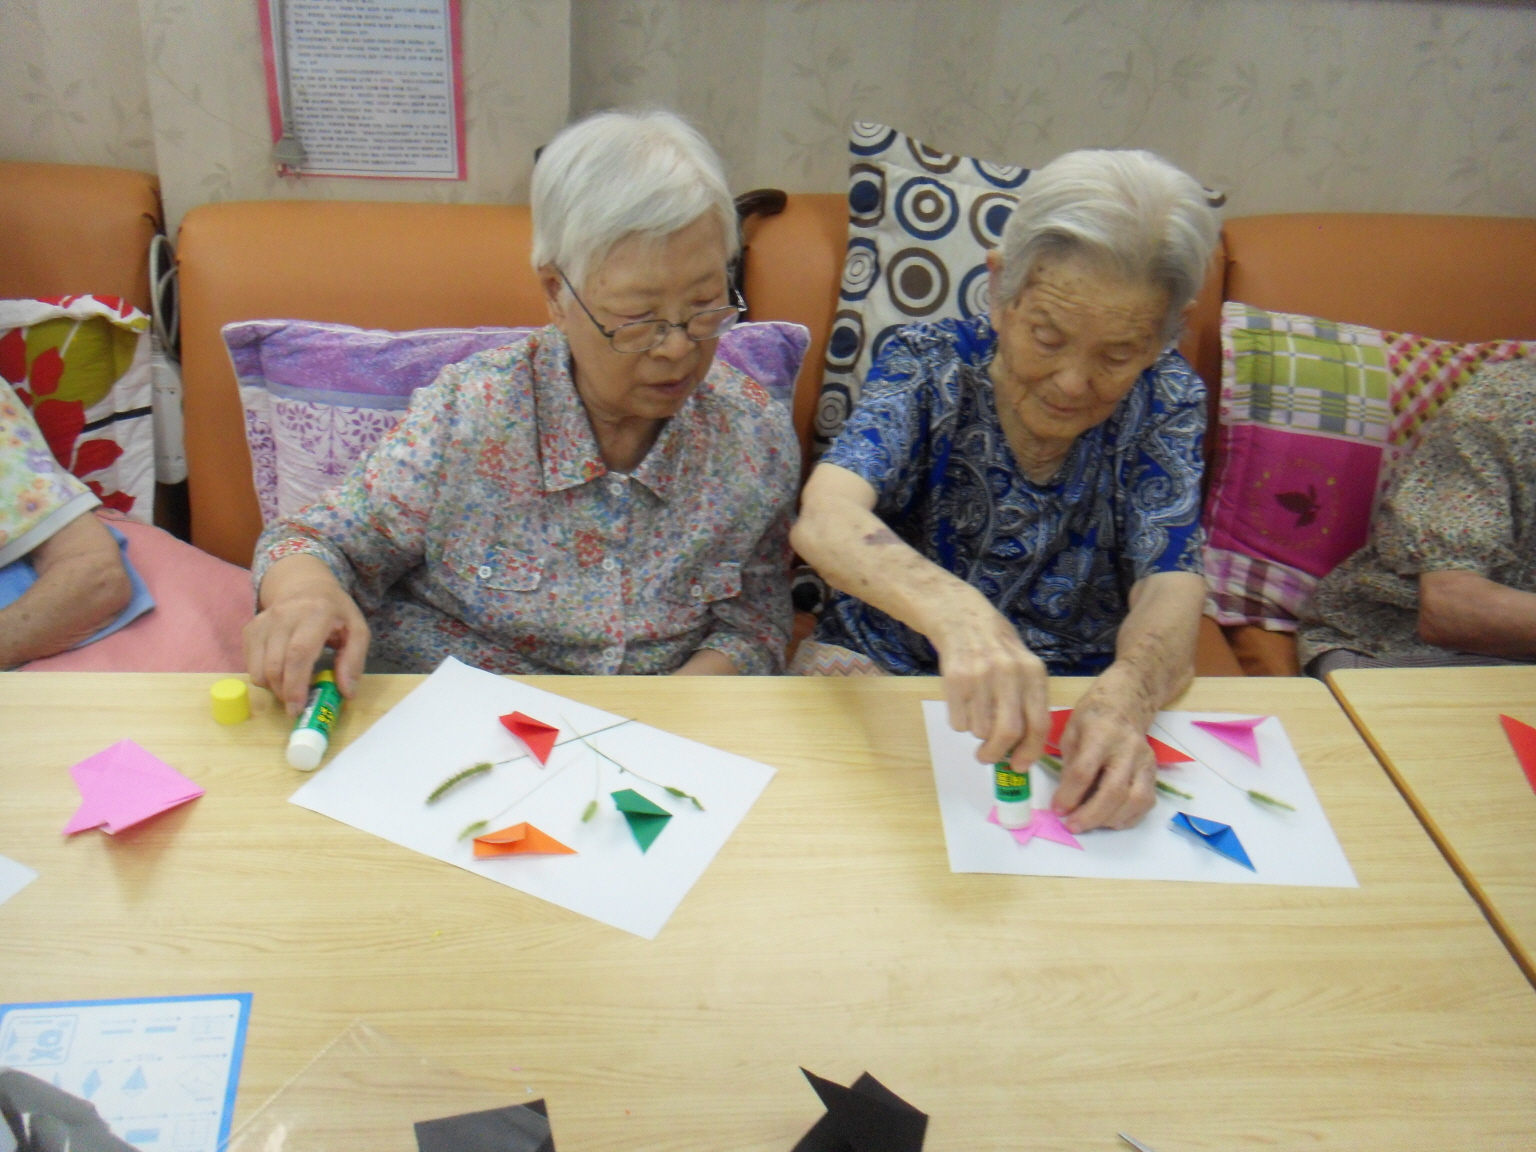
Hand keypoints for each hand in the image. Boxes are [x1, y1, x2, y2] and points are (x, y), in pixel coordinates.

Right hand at [244, 555, 369, 713]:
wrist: (305, 586)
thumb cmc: (335, 612)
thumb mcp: (357, 630)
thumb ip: (354, 661)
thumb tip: (347, 693)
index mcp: (316, 613)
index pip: (299, 653)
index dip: (296, 684)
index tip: (298, 708)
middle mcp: (285, 615)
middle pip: (276, 664)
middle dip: (284, 693)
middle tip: (297, 707)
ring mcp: (264, 621)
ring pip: (259, 668)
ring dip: (274, 688)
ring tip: (292, 688)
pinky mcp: (251, 629)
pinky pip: (250, 664)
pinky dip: (264, 677)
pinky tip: (282, 673)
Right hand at [930, 595, 1050, 765]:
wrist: (962, 618)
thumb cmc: (997, 650)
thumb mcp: (1022, 668)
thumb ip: (1028, 704)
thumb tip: (1023, 750)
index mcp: (1033, 673)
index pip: (1039, 724)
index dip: (1030, 752)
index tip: (1019, 766)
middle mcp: (1010, 674)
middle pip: (1008, 732)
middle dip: (997, 753)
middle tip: (988, 758)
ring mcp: (981, 675)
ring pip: (980, 730)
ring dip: (977, 733)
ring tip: (975, 713)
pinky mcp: (955, 679)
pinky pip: (959, 721)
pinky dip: (960, 722)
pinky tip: (962, 702)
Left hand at [1052, 694, 1156, 832]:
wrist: (1126, 705)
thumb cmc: (1092, 719)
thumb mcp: (1071, 732)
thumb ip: (1069, 764)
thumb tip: (1065, 800)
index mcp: (1101, 734)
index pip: (1085, 770)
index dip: (1069, 795)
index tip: (1057, 810)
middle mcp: (1128, 749)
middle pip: (1114, 790)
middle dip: (1091, 815)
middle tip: (1072, 826)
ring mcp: (1145, 762)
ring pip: (1135, 800)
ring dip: (1110, 819)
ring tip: (1090, 823)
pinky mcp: (1154, 772)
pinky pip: (1146, 803)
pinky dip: (1128, 817)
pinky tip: (1109, 819)